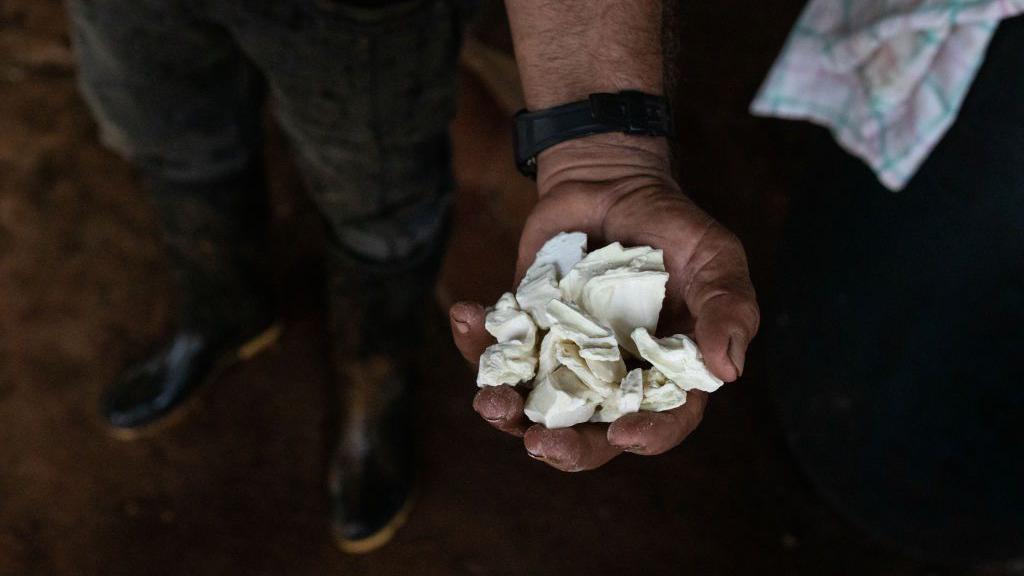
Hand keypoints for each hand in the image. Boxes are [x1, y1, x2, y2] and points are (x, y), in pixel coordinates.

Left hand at [449, 134, 759, 471]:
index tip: (623, 433)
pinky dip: (475, 343)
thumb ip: (727, 307)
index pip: (664, 420)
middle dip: (564, 446)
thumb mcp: (713, 255)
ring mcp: (565, 357)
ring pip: (534, 404)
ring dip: (507, 410)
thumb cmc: (670, 222)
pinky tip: (465, 315)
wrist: (608, 181)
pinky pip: (495, 352)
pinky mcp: (525, 332)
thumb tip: (727, 368)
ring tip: (489, 401)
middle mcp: (613, 377)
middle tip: (538, 442)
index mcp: (665, 372)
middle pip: (591, 432)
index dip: (646, 435)